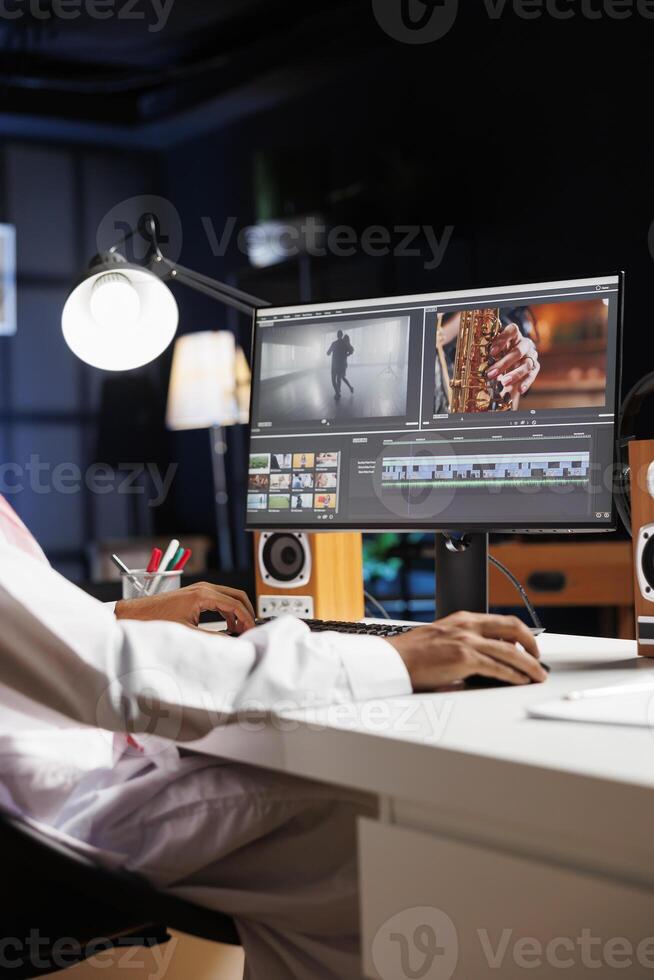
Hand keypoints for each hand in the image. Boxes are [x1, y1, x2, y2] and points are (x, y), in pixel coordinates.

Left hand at [115, 583, 255, 633]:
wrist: (137, 614)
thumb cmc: (157, 620)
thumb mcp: (188, 632)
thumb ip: (213, 637)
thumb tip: (231, 641)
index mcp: (204, 594)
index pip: (236, 604)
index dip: (247, 618)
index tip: (252, 630)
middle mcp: (204, 588)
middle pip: (237, 595)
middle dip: (246, 612)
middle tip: (250, 629)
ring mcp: (200, 589)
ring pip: (229, 596)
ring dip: (237, 611)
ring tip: (240, 629)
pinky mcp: (196, 594)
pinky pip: (219, 599)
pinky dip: (228, 610)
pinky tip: (228, 624)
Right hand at [387, 611, 546, 690]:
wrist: (394, 660)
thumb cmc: (413, 654)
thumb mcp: (443, 638)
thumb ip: (465, 643)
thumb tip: (487, 659)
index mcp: (463, 619)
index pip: (502, 621)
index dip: (521, 634)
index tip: (528, 646)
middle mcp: (468, 626)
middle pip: (513, 629)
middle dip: (532, 645)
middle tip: (538, 659)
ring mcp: (467, 641)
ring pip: (510, 651)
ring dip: (529, 665)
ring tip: (537, 676)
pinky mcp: (464, 658)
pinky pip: (498, 667)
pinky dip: (513, 675)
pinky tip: (520, 681)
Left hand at [487, 323, 539, 396]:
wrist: (514, 361)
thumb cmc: (501, 353)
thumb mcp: (496, 350)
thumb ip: (490, 352)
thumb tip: (474, 358)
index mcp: (515, 335)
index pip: (512, 330)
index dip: (503, 339)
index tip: (491, 352)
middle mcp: (525, 344)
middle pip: (518, 351)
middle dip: (503, 363)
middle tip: (490, 374)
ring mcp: (531, 355)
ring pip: (527, 364)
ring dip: (515, 374)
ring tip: (504, 383)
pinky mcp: (535, 367)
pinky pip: (532, 374)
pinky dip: (526, 382)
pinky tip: (520, 389)